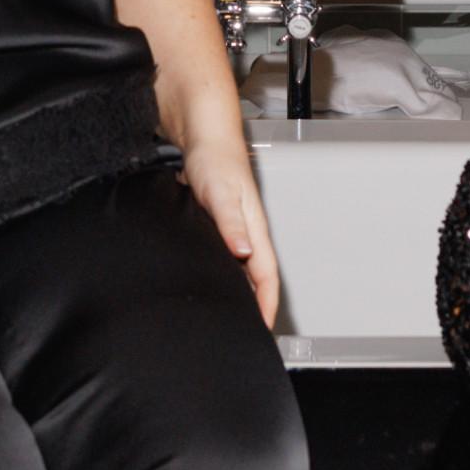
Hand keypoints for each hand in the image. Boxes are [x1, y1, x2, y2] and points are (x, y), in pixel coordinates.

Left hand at [180, 135, 280, 329]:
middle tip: (246, 332)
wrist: (203, 138)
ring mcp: (233, 230)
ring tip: (230, 315)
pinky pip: (224, 257)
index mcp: (254, 229)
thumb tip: (244, 252)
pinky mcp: (216, 225)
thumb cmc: (215, 160)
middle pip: (256, 277)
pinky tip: (210, 280)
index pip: (266, 276)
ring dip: (239, 291)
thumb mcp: (221, 193)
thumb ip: (232, 223)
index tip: (263, 329)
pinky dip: (222, 273)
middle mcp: (246, 233)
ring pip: (240, 268)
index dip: (266, 304)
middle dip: (255, 305)